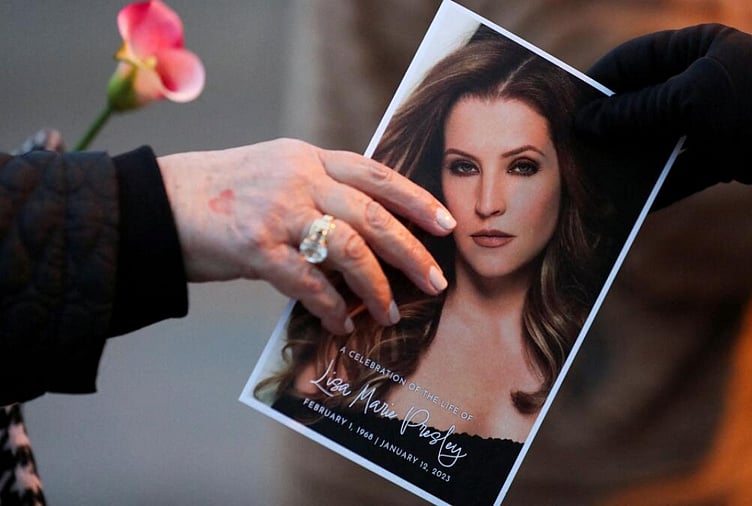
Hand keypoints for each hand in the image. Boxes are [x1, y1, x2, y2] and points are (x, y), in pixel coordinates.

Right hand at [157, 138, 455, 334]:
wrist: (159, 201)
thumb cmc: (225, 193)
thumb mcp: (279, 172)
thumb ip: (322, 189)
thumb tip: (368, 229)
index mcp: (309, 158)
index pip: (377, 174)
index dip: (416, 200)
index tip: (446, 223)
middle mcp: (299, 179)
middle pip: (373, 215)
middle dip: (411, 251)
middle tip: (436, 279)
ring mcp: (278, 212)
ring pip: (348, 250)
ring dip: (375, 287)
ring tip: (389, 312)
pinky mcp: (256, 247)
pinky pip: (307, 283)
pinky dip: (329, 308)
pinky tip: (340, 324)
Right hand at [577, 24, 751, 207]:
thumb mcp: (687, 100)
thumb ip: (634, 112)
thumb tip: (587, 123)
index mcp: (695, 47)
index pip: (634, 59)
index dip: (600, 83)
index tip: (570, 108)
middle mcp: (702, 78)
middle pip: (643, 103)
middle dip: (613, 128)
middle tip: (578, 150)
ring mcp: (714, 117)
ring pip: (660, 140)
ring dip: (633, 161)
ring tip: (599, 182)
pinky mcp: (725, 153)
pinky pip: (683, 169)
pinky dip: (662, 186)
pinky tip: (635, 206)